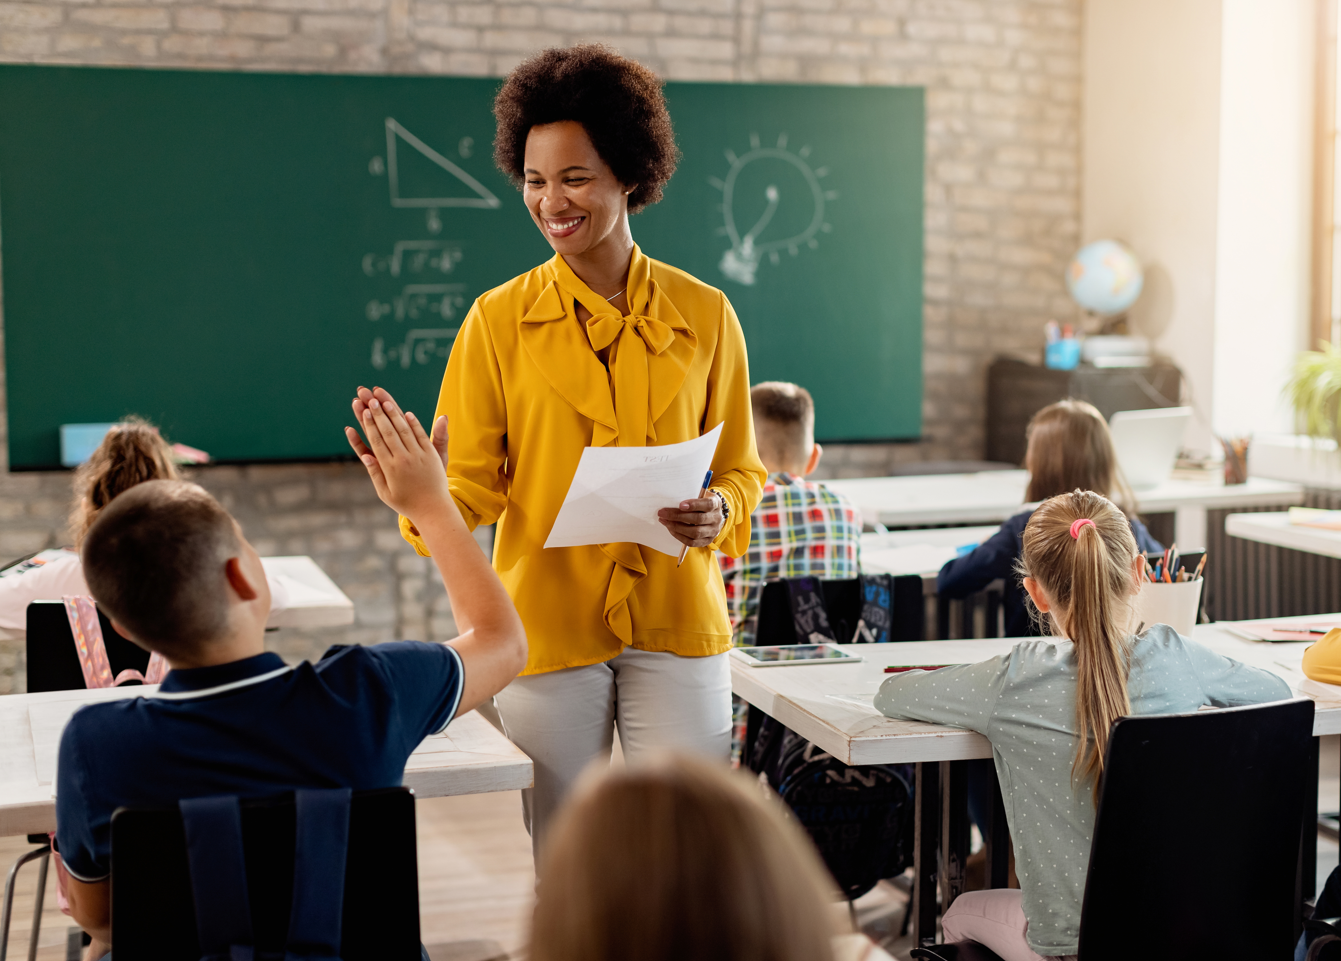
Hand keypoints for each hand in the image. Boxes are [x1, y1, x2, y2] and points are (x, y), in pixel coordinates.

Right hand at [345, 387, 450, 520]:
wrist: (433, 510)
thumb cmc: (406, 502)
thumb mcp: (385, 492)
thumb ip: (375, 472)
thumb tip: (366, 455)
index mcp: (390, 468)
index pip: (377, 440)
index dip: (370, 423)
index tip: (364, 409)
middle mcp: (404, 459)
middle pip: (388, 431)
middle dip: (378, 412)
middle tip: (369, 397)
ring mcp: (419, 456)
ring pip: (404, 430)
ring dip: (393, 413)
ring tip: (384, 399)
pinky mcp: (431, 455)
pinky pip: (422, 436)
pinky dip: (414, 424)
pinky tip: (406, 413)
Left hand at [657, 495, 724, 548]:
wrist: (712, 513)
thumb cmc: (702, 501)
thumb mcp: (701, 494)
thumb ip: (691, 495)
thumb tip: (671, 499)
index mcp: (716, 504)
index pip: (707, 505)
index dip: (694, 505)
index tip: (680, 505)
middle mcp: (716, 518)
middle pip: (698, 519)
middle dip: (678, 516)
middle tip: (663, 513)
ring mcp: (713, 531)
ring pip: (695, 533)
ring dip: (677, 527)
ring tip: (665, 521)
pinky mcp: (707, 541)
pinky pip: (692, 542)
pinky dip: (679, 536)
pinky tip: (671, 529)